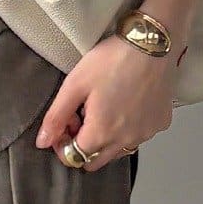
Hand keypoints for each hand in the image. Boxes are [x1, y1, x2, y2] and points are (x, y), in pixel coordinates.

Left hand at [36, 34, 177, 170]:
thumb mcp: (75, 84)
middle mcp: (125, 140)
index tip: (65, 122)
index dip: (63, 143)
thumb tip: (42, 142)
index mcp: (101, 133)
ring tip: (104, 108)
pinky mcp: (160, 123)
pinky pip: (139, 137)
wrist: (153, 42)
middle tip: (82, 115)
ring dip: (106, 140)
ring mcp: (146, 133)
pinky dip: (128, 130)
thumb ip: (56, 117)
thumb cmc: (114, 59)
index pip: (73, 157)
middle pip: (95, 160)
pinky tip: (126, 105)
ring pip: (117, 152)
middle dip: (83, 144)